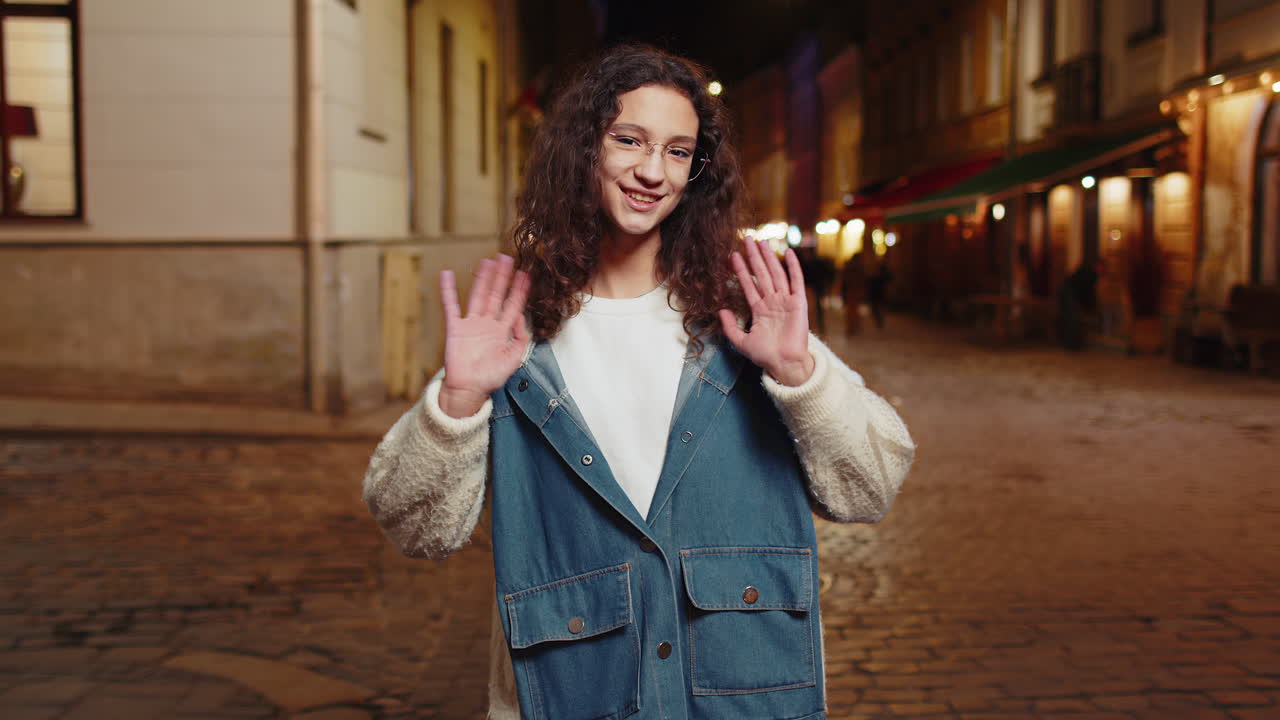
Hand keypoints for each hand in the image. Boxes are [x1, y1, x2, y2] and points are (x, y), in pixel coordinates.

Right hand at [438, 254, 530, 417]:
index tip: (526, 274)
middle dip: (502, 277)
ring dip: (483, 279)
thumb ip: (520, 338)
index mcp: (503, 331)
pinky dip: (448, 291)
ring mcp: (471, 324)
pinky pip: (451, 306)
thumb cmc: (491, 378)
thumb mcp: (514, 359)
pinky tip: (447, 275)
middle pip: (497, 295)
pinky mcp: (455, 328)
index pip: (513, 305)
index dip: (519, 290)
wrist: (469, 390)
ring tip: (487, 261)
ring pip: (478, 296)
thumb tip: (521, 316)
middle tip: (507, 258)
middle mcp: (488, 324)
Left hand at [718, 239, 814, 385]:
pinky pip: (796, 282)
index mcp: (760, 310)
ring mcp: (786, 301)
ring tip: (761, 241)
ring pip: (776, 274)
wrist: (783, 364)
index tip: (733, 255)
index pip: (749, 284)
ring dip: (769, 257)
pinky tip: (788, 252)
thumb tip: (720, 310)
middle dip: (754, 257)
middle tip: (747, 239)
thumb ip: (730, 326)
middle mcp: (772, 302)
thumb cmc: (764, 356)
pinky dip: (793, 267)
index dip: (741, 270)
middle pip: (762, 274)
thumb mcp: (740, 341)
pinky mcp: (799, 303)